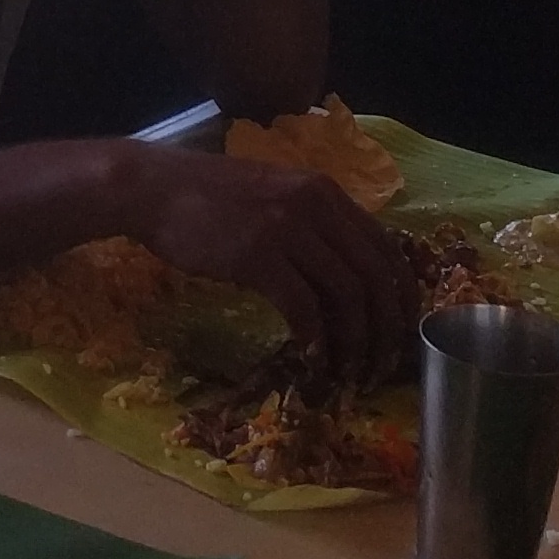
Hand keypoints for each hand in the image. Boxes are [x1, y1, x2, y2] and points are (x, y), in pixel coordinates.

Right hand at [117, 145, 420, 384]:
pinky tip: (312, 357)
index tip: (403, 328)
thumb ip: (314, 225)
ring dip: (354, 339)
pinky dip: (314, 337)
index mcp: (326, 192)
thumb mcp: (276, 196)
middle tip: (382, 362)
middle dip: (386, 326)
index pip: (385, 246)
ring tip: (350, 369)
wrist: (155, 189)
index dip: (402, 292)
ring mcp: (287, 229)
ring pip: (346, 293)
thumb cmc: (211, 197)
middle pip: (374, 274)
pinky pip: (302, 305)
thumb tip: (344, 275)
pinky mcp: (257, 256)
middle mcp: (316, 206)